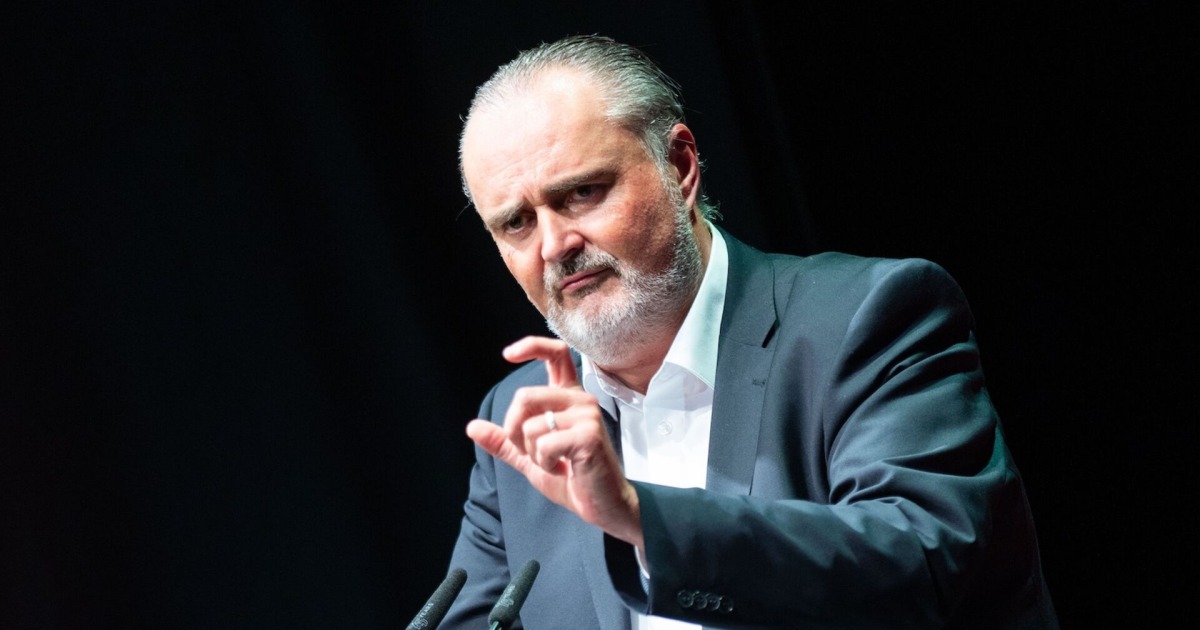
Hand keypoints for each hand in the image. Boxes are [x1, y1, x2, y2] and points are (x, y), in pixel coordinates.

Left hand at [466, 336, 643, 548]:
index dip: (531, 346)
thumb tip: (472, 427)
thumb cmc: (573, 479)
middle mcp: (580, 400)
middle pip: (525, 396)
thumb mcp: (531, 458)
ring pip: (531, 425)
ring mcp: (587, 416)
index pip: (555, 354)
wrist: (603, 505)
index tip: (507, 355)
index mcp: (568, 397)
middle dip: (514, 430)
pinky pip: (544, 444)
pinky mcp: (589, 436)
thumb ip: (505, 441)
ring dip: (532, 453)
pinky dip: (544, 463)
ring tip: (555, 463)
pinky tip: (564, 469)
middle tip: (532, 453)